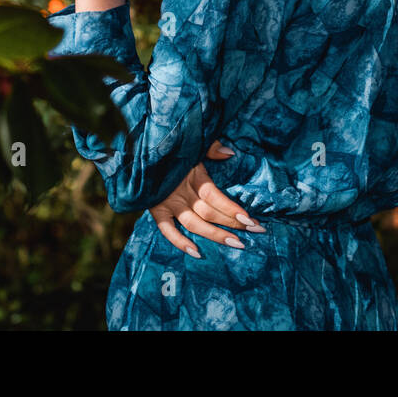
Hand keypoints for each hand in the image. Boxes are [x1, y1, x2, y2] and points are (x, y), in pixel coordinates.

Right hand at [152, 141, 265, 259]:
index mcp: (192, 176)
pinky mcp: (156, 211)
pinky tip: (197, 253)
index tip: (249, 219)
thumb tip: (230, 153)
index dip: (231, 208)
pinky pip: (167, 230)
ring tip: (237, 244)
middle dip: (233, 223)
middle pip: (209, 213)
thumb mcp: (192, 143)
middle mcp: (181, 193)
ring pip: (194, 224)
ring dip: (215, 235)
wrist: (142, 153)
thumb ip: (211, 147)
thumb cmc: (173, 147)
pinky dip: (180, 242)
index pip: (214, 196)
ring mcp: (168, 203)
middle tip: (256, 232)